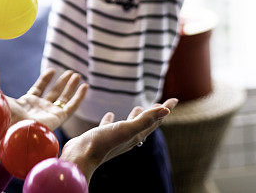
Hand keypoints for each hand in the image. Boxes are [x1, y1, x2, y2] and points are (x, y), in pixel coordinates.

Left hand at [0, 64, 86, 131]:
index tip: (52, 70)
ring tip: (77, 75)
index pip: (39, 89)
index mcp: (26, 103)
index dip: (45, 80)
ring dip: (71, 86)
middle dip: (62, 83)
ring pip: (64, 98)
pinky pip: (71, 106)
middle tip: (70, 73)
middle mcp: (39, 108)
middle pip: (54, 93)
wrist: (7, 132)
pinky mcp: (58, 118)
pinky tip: (84, 86)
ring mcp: (49, 113)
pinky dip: (79, 96)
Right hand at [59, 98, 177, 182]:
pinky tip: (110, 114)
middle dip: (153, 114)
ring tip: (138, 108)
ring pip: (129, 125)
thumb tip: (166, 110)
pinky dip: (111, 120)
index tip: (174, 99)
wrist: (81, 156)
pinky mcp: (101, 136)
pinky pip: (109, 126)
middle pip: (145, 124)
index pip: (155, 120)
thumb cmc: (105, 143)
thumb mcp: (127, 129)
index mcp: (136, 135)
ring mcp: (114, 137)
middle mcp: (127, 137)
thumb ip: (145, 120)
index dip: (165, 109)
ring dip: (135, 117)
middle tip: (159, 104)